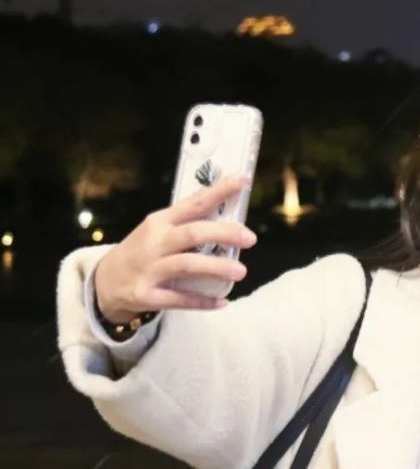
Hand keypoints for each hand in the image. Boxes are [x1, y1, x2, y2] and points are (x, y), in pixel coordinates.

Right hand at [94, 176, 257, 323]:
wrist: (104, 281)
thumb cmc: (142, 249)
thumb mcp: (157, 229)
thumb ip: (187, 221)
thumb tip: (228, 210)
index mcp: (160, 222)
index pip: (193, 203)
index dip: (218, 191)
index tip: (242, 181)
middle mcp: (154, 243)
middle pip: (193, 234)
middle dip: (224, 234)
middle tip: (250, 238)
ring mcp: (149, 270)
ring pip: (187, 265)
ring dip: (216, 267)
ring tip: (241, 271)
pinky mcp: (145, 295)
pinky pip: (178, 299)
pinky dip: (202, 301)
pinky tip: (222, 301)